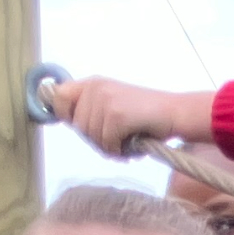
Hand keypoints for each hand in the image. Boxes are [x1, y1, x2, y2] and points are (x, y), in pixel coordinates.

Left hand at [46, 76, 217, 157]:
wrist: (175, 114)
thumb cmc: (146, 116)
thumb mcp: (112, 104)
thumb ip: (90, 109)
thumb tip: (68, 120)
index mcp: (93, 83)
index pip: (58, 96)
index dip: (64, 114)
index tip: (78, 125)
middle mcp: (96, 88)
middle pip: (77, 126)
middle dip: (96, 140)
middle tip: (117, 141)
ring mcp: (105, 100)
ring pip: (92, 138)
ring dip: (110, 148)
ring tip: (127, 143)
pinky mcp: (116, 115)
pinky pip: (107, 144)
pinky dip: (120, 151)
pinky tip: (133, 146)